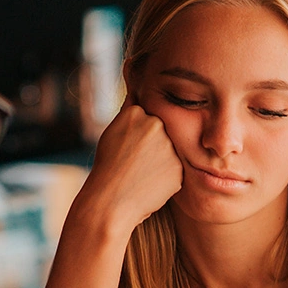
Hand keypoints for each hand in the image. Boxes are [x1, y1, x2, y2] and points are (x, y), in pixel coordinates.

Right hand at [76, 99, 181, 231]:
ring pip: (170, 151)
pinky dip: (165, 177)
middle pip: (161, 132)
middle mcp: (156, 125)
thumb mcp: (113, 131)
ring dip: (160, 161)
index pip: (146, 117)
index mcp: (137, 113)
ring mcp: (169, 147)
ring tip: (140, 174)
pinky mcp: (179, 168)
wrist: (110, 203)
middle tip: (135, 163)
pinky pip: (175, 169)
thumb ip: (131, 113)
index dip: (136, 135)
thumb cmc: (107, 168)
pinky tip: (150, 184)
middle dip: (152, 146)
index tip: (128, 147)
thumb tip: (138, 85)